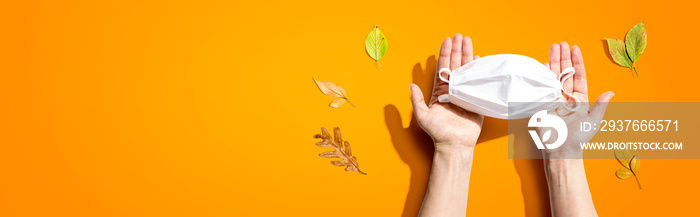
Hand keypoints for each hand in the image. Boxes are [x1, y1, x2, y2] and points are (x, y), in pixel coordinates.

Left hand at [410, 34, 482, 147]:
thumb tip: (411, 85)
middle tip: (459, 35)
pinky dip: (478, 70)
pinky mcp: (475, 99)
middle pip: (455, 64)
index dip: (444, 53)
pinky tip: (480, 60)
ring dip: (467, 55)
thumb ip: (416, 100)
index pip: (442, 67)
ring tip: (468, 41)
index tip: (447, 41)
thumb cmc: (438, 132)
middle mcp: (452, 89)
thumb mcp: (423, 116)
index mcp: (440, 91)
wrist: (454, 144)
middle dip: (457, 49)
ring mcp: (464, 93)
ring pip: (466, 70)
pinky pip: (477, 82)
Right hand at [542, 42, 614, 157]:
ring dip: (553, 61)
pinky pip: (543, 86)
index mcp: (580, 99)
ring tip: (552, 47)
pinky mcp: (543, 103)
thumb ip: (600, 105)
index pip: (578, 76)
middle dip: (563, 57)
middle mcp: (566, 97)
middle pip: (565, 72)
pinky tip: (542, 63)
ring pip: (553, 76)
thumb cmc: (578, 138)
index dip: (577, 62)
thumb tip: (611, 92)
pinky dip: (542, 74)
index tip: (575, 48)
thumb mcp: (593, 121)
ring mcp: (554, 99)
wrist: (561, 149)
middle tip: (561, 43)